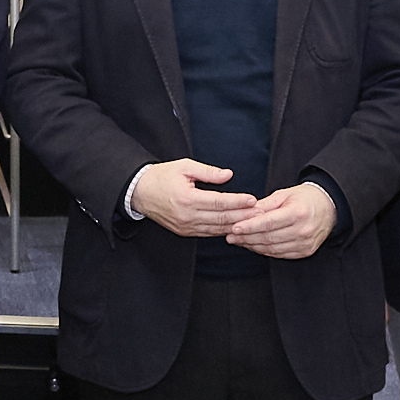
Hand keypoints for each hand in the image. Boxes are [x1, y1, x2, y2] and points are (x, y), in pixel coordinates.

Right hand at [131, 160, 255, 238]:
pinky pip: (208, 233)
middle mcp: (187, 216)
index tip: (253, 200)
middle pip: (221, 218)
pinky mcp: (184, 231)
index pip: (219, 202)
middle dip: (243, 216)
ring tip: (253, 221)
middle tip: (260, 213)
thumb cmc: (161, 177)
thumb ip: (208, 172)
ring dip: (236, 225)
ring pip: (217, 229)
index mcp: (187, 199)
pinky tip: (235, 226)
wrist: (139, 192)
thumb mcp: (184, 167)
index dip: (238, 202)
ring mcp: (185, 226)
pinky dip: (223, 230)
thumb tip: (228, 175)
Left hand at [225, 182, 336, 260]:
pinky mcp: (305, 251)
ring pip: (272, 249)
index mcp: (298, 213)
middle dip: (246, 237)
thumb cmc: (305, 199)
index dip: (249, 226)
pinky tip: (254, 245)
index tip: (234, 227)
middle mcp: (303, 230)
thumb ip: (264, 205)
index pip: (268, 223)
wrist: (329, 207)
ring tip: (239, 240)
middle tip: (230, 235)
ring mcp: (305, 243)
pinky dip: (264, 251)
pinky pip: (280, 254)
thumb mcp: (284, 195)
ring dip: (252, 246)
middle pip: (268, 238)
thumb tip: (244, 211)